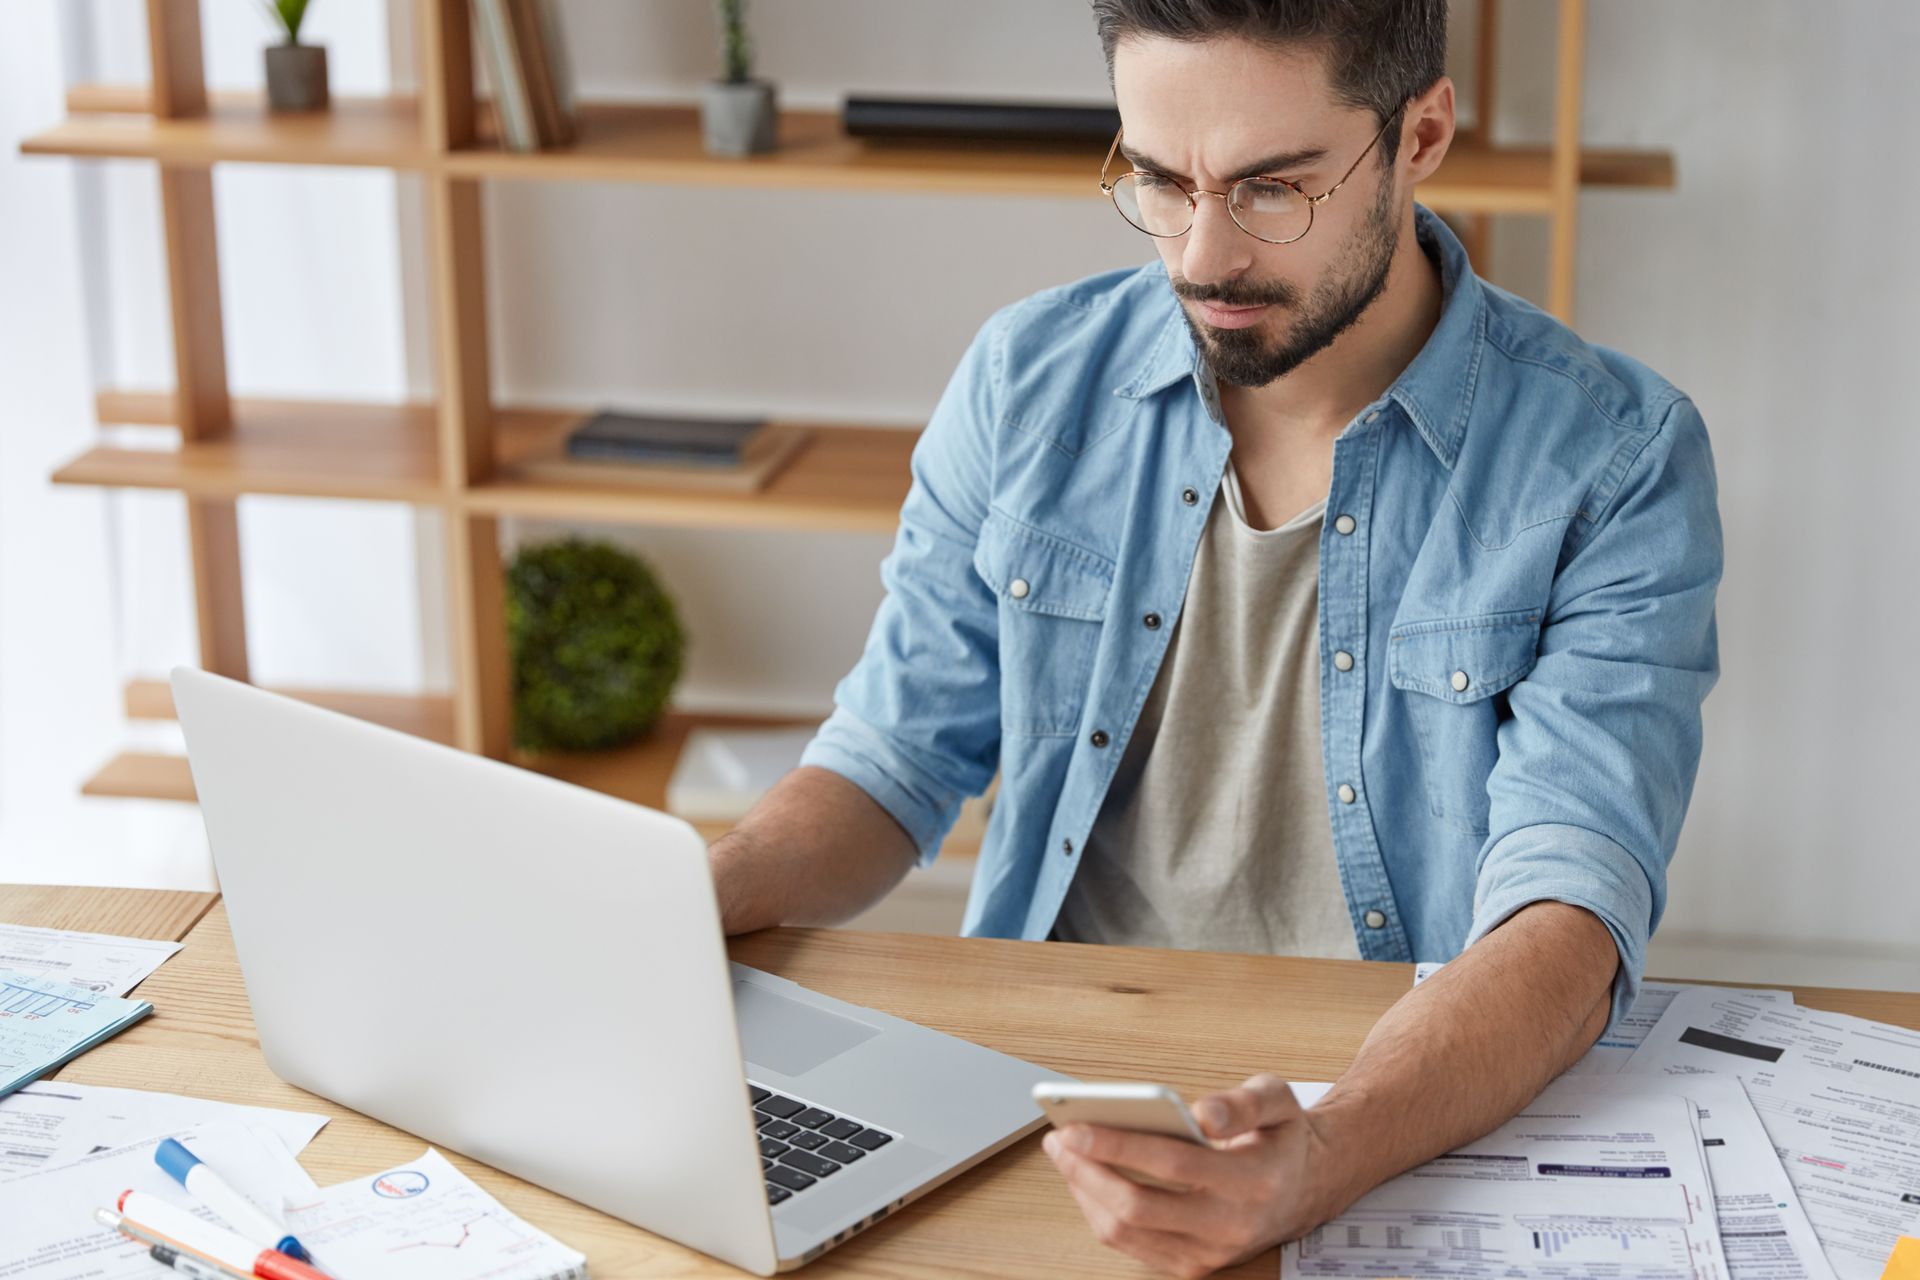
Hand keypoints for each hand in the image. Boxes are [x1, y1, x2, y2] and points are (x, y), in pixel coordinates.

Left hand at [1041, 1074, 1333, 1277]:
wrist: (1304, 1187)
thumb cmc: (1281, 1138)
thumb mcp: (1278, 1100)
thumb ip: (1243, 1102)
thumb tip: (1203, 1111)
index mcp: (1252, 1180)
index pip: (1173, 1163)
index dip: (1118, 1144)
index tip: (1076, 1125)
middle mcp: (1230, 1225)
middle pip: (1138, 1207)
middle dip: (1087, 1171)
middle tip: (1058, 1138)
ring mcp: (1209, 1252)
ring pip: (1127, 1232)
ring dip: (1085, 1193)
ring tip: (1065, 1154)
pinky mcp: (1193, 1265)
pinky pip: (1132, 1245)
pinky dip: (1099, 1212)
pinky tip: (1087, 1179)